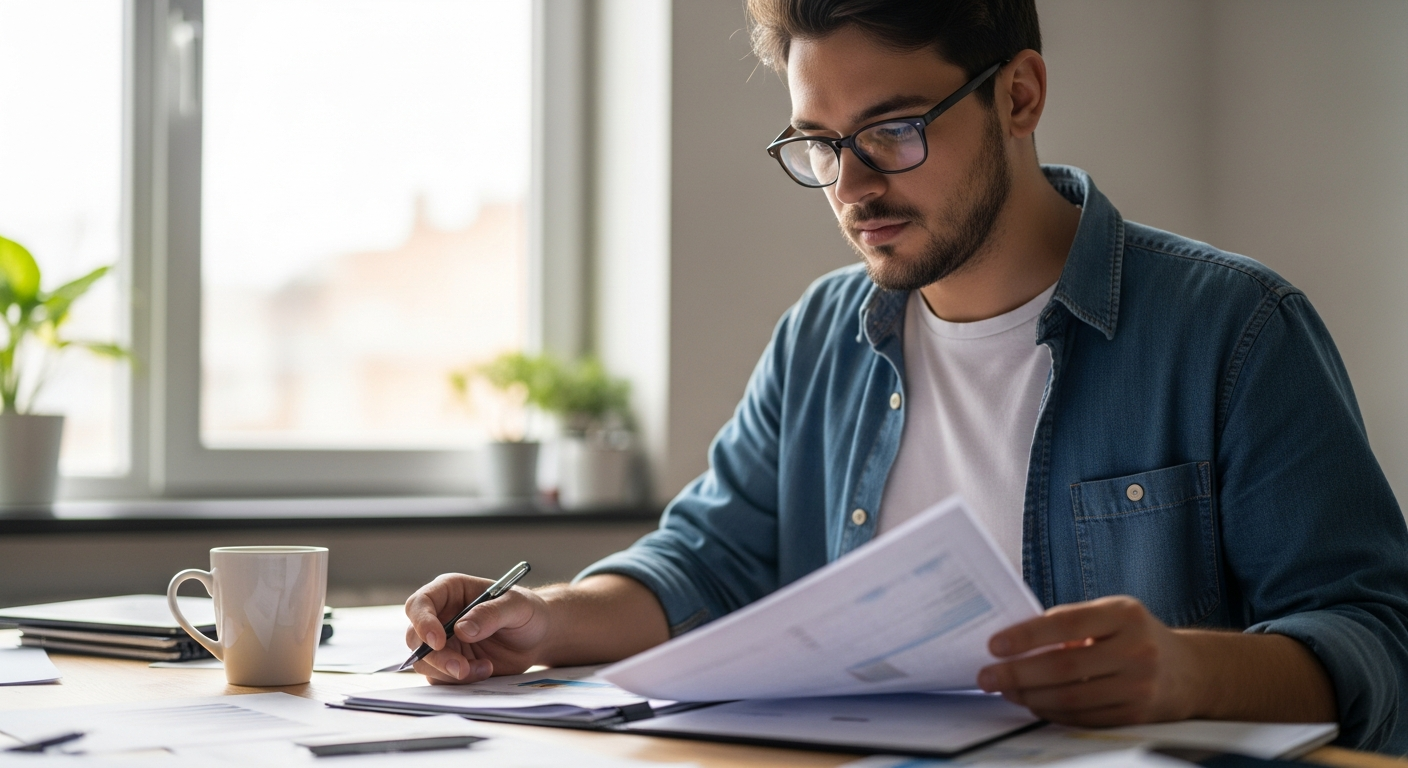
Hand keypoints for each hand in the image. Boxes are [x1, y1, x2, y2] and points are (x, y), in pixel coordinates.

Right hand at [404, 573, 551, 684]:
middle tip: (462, 668)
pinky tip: (485, 671)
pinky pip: (440, 677)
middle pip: (416, 637)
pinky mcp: (450, 663)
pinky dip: (459, 681)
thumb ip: (491, 614)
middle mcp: (440, 616)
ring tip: (484, 668)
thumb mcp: (517, 606)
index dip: (423, 622)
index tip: (439, 642)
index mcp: (450, 591)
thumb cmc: (527, 612)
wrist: (537, 636)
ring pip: (425, 662)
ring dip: (449, 672)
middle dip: (436, 657)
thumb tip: (462, 629)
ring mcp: (443, 642)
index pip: (420, 603)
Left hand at [976, 596, 1200, 725]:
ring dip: (1030, 696)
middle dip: (1018, 673)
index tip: (994, 645)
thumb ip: (1071, 622)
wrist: (1191, 671)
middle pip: (1064, 667)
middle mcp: (1136, 650)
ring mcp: (1139, 686)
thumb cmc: (1137, 636)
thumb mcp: (1112, 614)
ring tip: (1006, 690)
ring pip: (1071, 698)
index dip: (1026, 636)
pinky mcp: (1136, 715)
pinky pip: (1083, 717)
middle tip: (987, 676)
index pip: (1066, 623)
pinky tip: (1033, 703)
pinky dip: (1052, 712)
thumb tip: (1016, 641)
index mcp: (1125, 615)